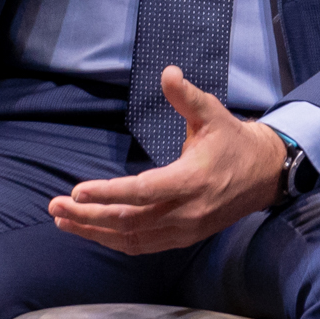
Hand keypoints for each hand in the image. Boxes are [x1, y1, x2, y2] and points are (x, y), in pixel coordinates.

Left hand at [48, 68, 285, 253]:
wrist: (263, 174)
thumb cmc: (232, 140)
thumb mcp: (212, 112)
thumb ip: (186, 96)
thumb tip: (167, 72)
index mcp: (191, 181)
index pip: (142, 192)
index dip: (109, 193)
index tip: (77, 190)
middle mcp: (186, 212)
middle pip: (129, 221)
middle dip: (88, 216)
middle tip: (56, 206)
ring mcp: (183, 230)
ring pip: (132, 239)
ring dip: (94, 232)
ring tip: (63, 220)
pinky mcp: (182, 238)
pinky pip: (142, 246)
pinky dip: (114, 241)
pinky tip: (92, 231)